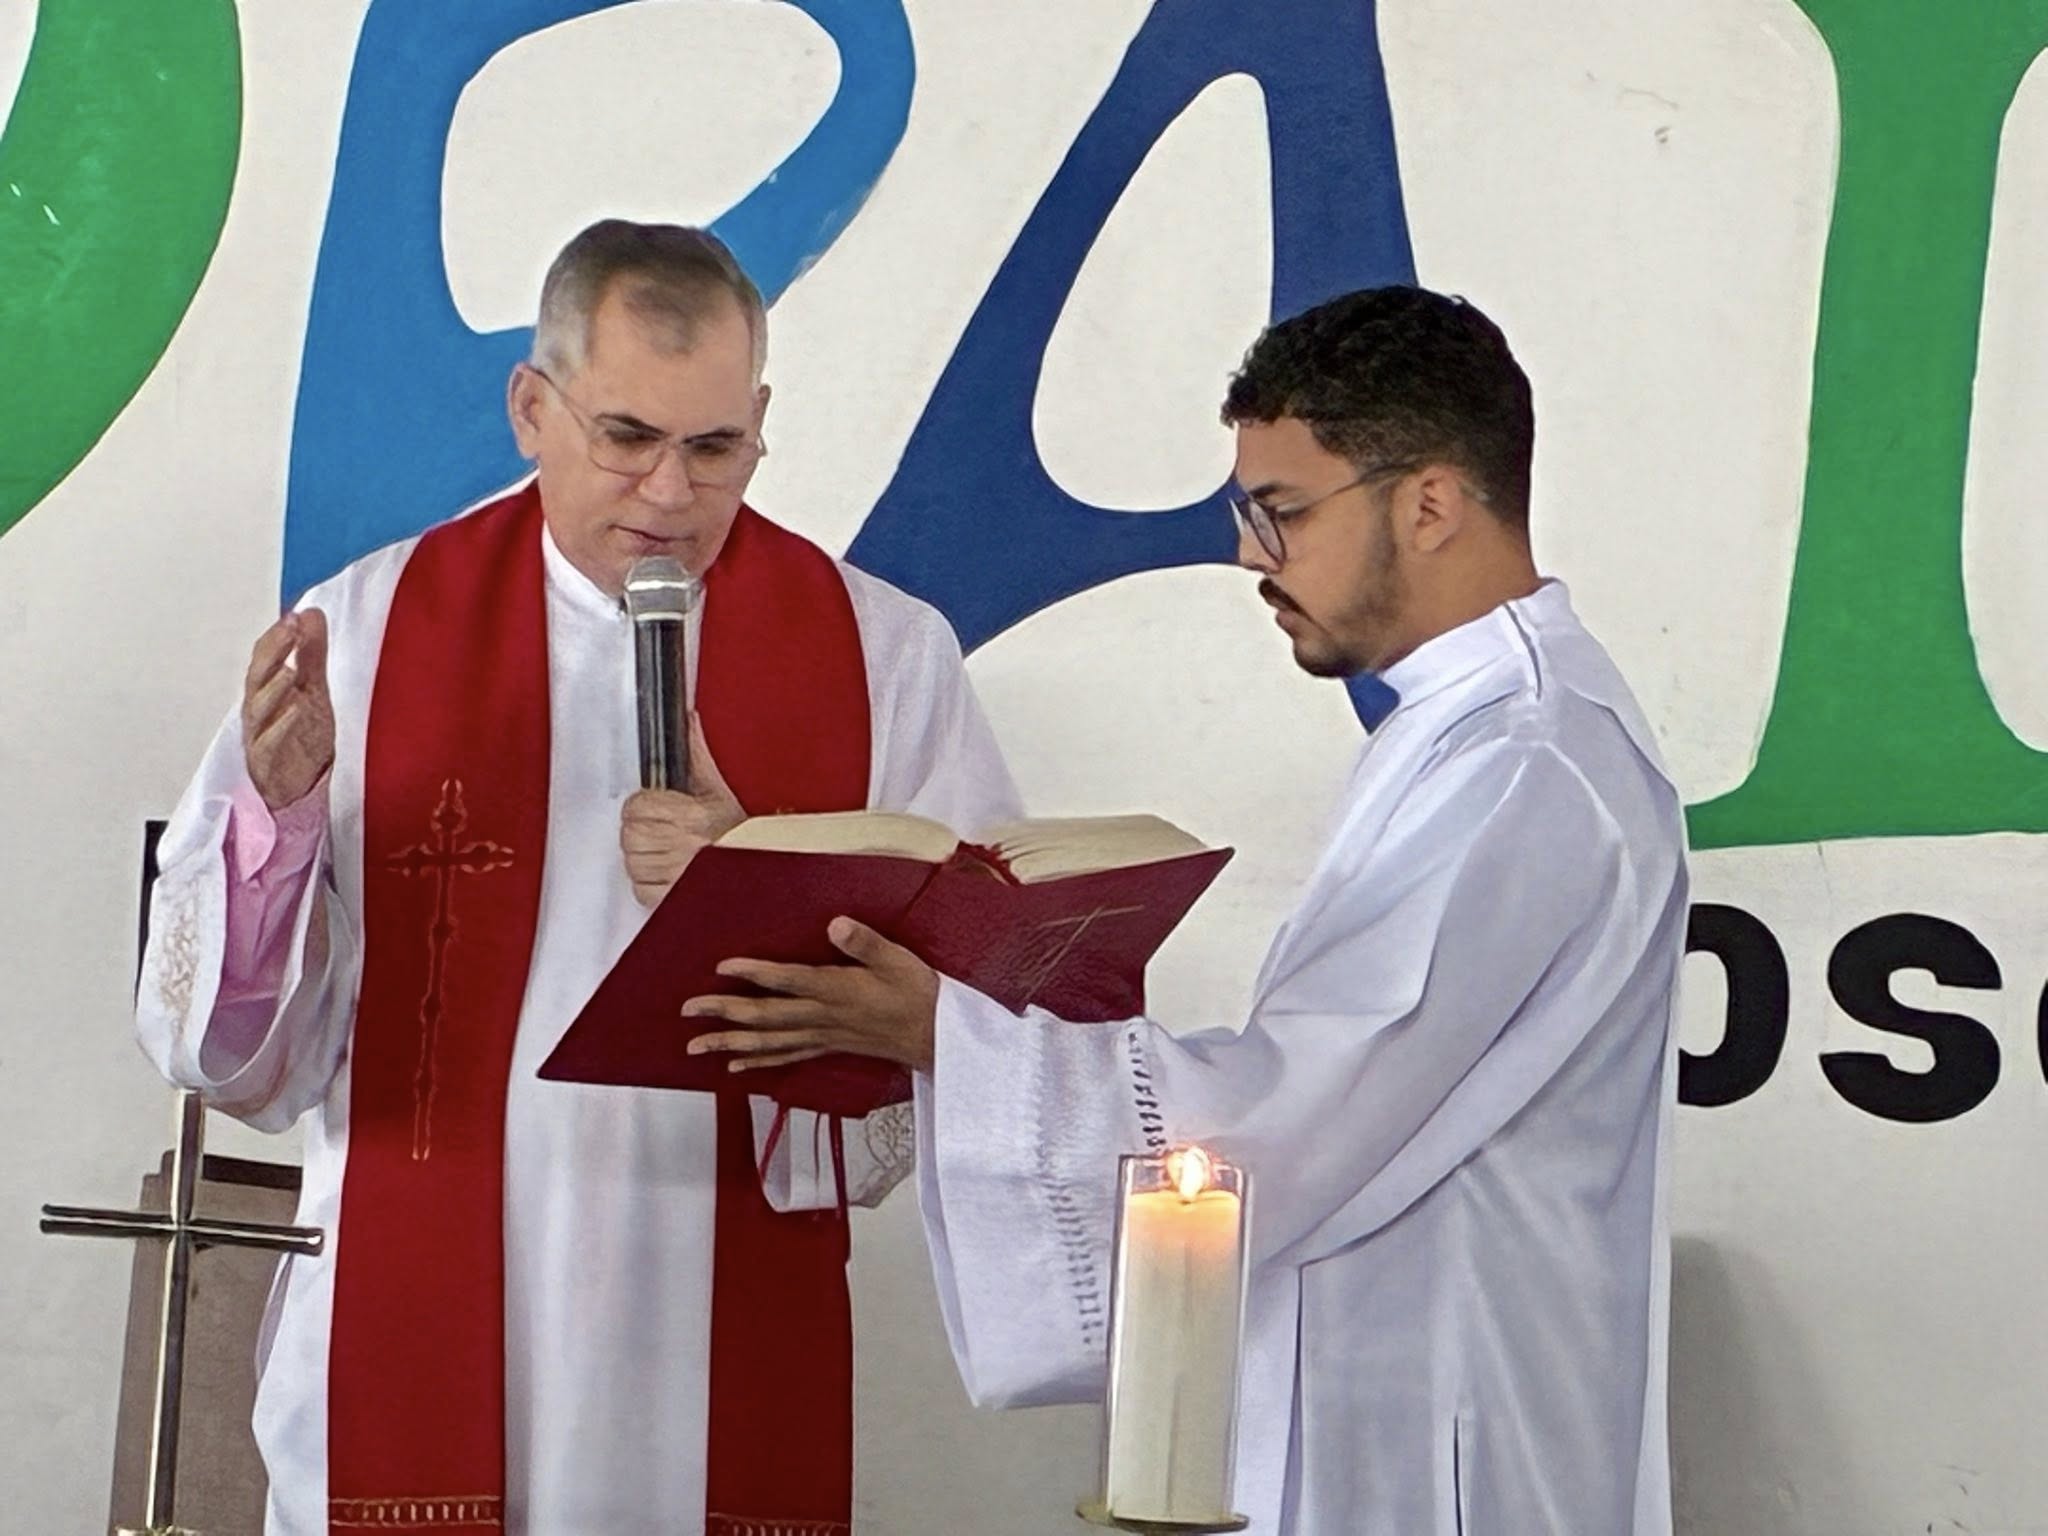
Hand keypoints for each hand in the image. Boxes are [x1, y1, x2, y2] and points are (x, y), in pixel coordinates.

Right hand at [242, 610, 335, 810]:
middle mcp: (258, 710)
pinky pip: (269, 742)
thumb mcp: (312, 690)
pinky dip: (281, 726)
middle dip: (273, 652)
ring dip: (274, 687)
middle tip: (289, 630)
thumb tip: (309, 613)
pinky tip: (296, 710)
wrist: (295, 786)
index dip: (277, 637)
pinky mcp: (266, 761)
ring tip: (290, 669)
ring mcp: (259, 735)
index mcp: (266, 689)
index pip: (265, 657)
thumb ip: (310, 654)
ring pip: (259, 708)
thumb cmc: (299, 736)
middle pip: (258, 677)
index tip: (294, 617)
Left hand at [620, 713, 744, 905]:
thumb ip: (698, 753)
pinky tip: (669, 876)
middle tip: (663, 832)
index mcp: (692, 815)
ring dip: (645, 860)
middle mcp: (683, 847)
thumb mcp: (722, 789)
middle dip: (642, 833)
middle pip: (631, 837)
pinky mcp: (673, 900)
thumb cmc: (745, 833)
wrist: (770, 865)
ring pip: (634, 864)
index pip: (636, 807)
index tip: (657, 809)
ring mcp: (677, 876)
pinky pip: (642, 892)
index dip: (644, 807)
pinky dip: (650, 886)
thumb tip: (690, 719)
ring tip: (669, 854)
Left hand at [683, 918, 939, 1073]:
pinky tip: (735, 1065)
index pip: (789, 980)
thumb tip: (836, 923)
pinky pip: (786, 1057)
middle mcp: (823, 1016)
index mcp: (837, 990)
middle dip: (725, 1012)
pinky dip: (758, 1061)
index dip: (755, 974)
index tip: (722, 967)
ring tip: (696, 1046)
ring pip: (769, 1041)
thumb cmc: (918, 993)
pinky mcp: (828, 1046)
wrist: (936, 1037)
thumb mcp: (899, 959)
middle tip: (688, 1010)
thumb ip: (866, 942)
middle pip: (766, 1016)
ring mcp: (823, 1035)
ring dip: (730, 1043)